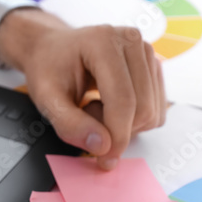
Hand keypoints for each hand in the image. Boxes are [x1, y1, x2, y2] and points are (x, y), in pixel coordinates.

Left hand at [0, 10, 166, 169]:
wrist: (52, 50)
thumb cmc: (48, 69)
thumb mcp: (46, 98)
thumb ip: (69, 124)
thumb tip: (102, 146)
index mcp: (103, 41)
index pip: (123, 100)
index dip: (117, 137)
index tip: (105, 161)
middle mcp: (132, 41)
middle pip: (143, 109)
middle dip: (115, 130)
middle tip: (85, 116)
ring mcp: (148, 53)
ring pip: (152, 113)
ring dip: (123, 124)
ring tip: (94, 106)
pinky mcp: (154, 68)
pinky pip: (155, 111)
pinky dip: (133, 119)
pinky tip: (109, 105)